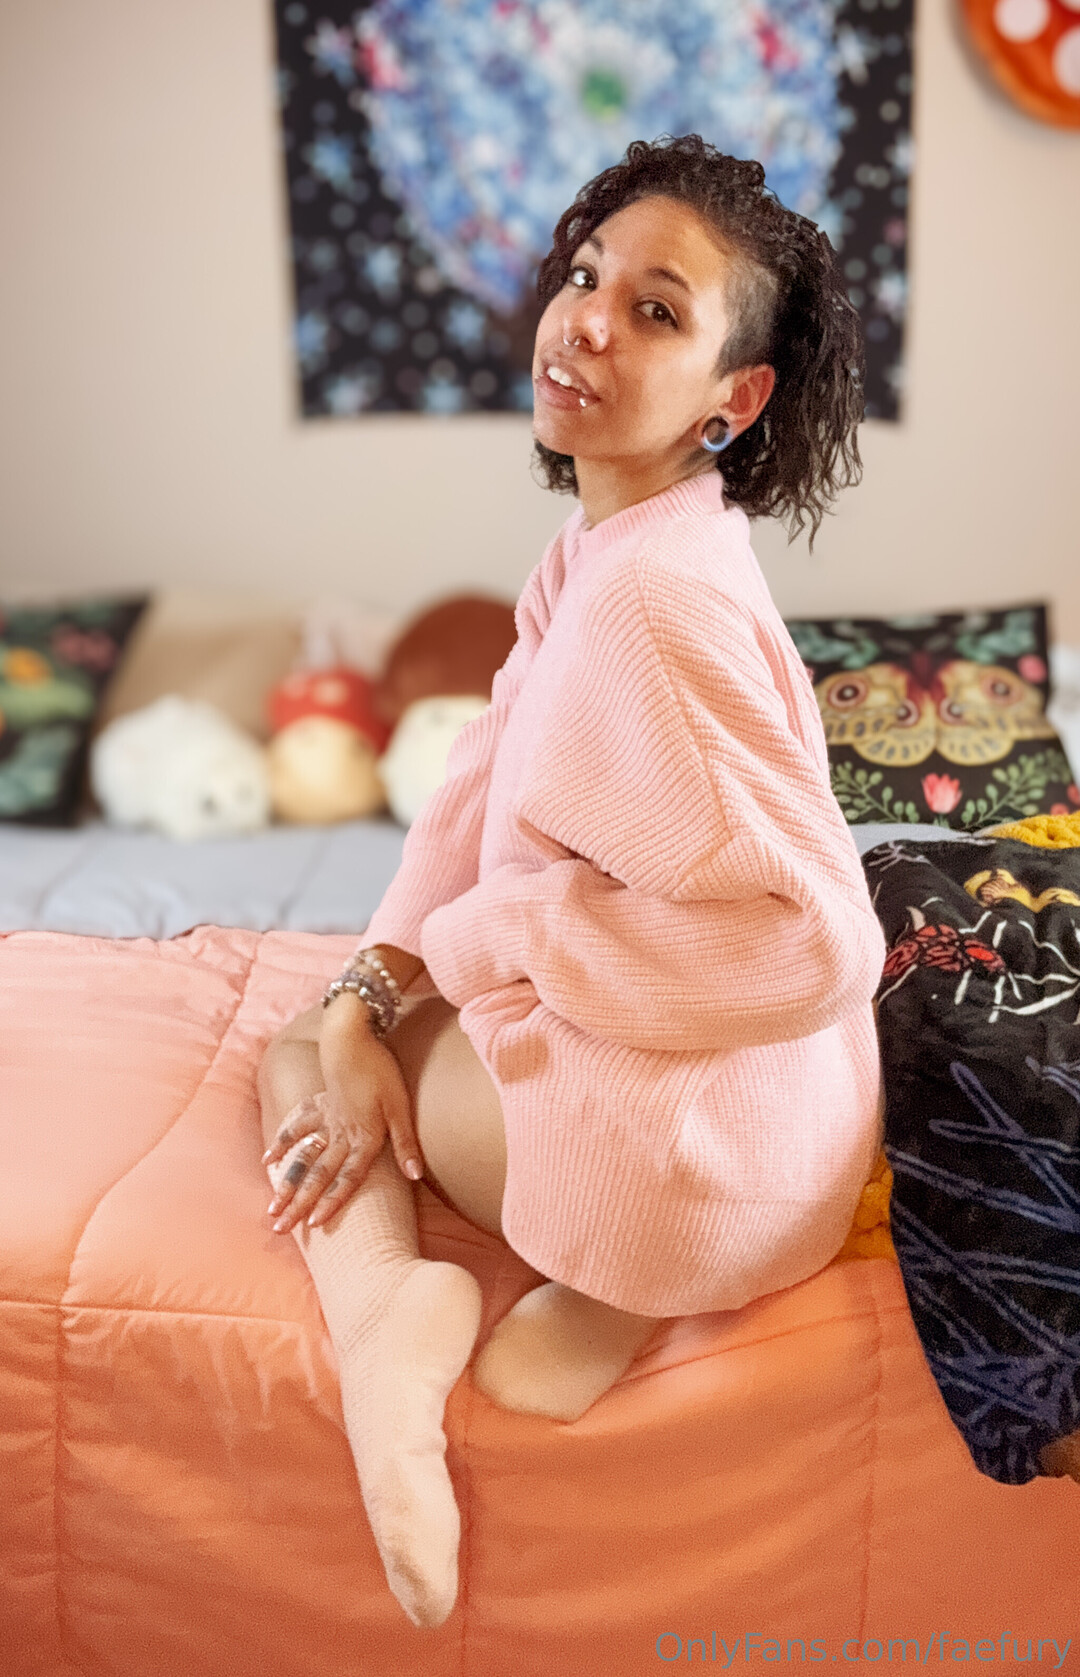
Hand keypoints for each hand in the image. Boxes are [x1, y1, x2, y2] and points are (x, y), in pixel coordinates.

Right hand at [262, 1039, 422, 1233]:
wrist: (350, 1036)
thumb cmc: (381, 1070)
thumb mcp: (400, 1105)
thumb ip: (405, 1142)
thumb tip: (415, 1175)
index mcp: (363, 1137)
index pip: (348, 1177)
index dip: (334, 1201)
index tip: (316, 1225)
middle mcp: (340, 1133)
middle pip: (318, 1174)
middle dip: (300, 1203)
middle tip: (280, 1227)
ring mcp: (325, 1119)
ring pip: (302, 1158)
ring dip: (286, 1183)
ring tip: (272, 1206)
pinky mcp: (317, 1104)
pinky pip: (295, 1127)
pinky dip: (282, 1143)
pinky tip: (268, 1162)